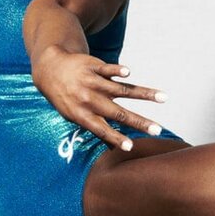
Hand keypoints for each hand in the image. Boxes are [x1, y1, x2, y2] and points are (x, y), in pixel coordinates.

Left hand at [32, 46, 165, 151]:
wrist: (51, 69)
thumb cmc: (65, 97)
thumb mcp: (72, 115)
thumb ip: (93, 127)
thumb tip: (113, 148)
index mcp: (82, 115)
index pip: (102, 129)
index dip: (116, 138)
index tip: (130, 147)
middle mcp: (89, 100)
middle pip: (118, 113)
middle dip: (139, 122)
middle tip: (157, 129)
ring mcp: (92, 83)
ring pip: (121, 90)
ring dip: (144, 94)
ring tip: (163, 97)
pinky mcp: (94, 67)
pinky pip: (107, 70)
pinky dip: (118, 71)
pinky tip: (128, 73)